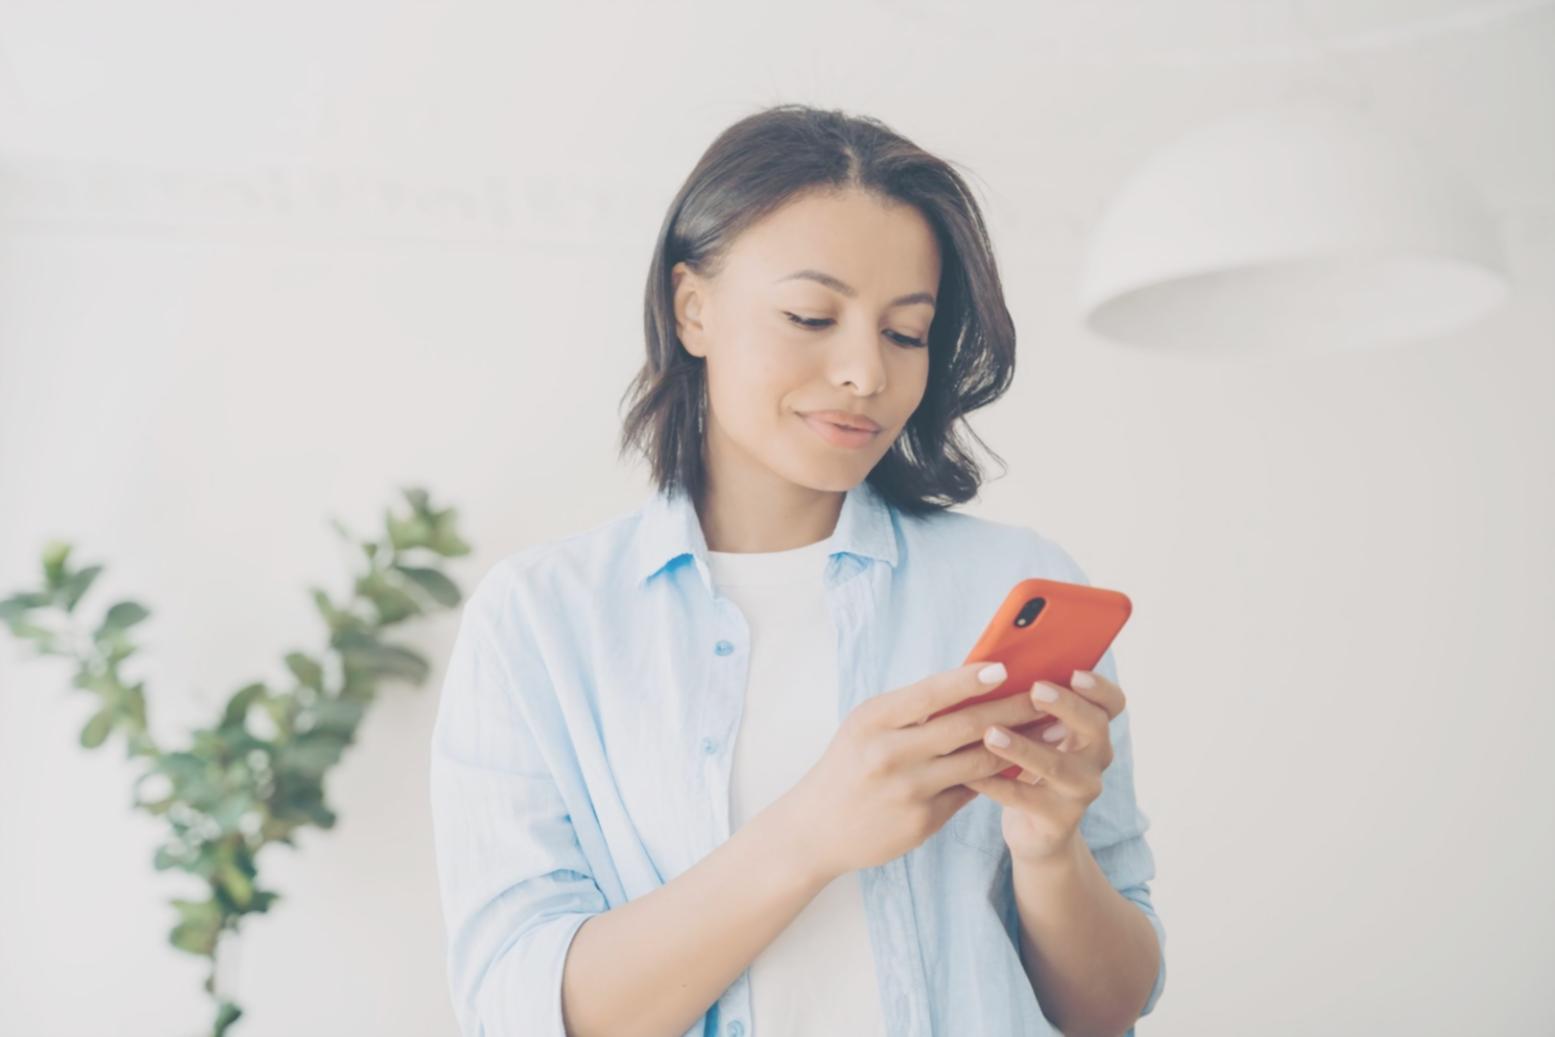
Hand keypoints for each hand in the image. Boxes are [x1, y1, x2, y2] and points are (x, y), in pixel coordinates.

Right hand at [781, 660, 1050, 882]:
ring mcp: (908, 790)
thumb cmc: (850, 764)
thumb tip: (975, 684)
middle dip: (1013, 709)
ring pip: (976, 761)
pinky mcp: (923, 821)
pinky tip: (1024, 762)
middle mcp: (890, 753)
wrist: (816, 828)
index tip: (1005, 668)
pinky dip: (998, 774)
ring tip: (1049, 729)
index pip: (930, 693)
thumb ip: (912, 709)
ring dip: (1019, 743)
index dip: (969, 680)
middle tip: (1047, 696)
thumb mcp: (867, 726)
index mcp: (874, 719)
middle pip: (964, 726)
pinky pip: (971, 791)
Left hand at [963, 667, 1125, 864]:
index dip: (1099, 687)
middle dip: (1066, 706)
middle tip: (1035, 691)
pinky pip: (1024, 798)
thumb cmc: (1030, 766)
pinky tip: (971, 775)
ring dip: (1024, 747)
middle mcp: (1096, 757)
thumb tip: (992, 664)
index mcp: (1091, 729)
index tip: (1075, 673)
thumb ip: (1027, 704)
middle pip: (1095, 726)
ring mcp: (1080, 790)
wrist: (1036, 831)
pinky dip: (995, 785)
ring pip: (1057, 765)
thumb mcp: (1036, 734)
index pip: (1112, 703)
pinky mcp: (1058, 820)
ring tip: (991, 734)